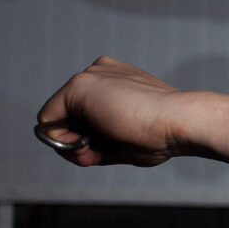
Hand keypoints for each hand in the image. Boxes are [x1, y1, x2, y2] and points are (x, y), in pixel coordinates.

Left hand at [36, 57, 185, 166]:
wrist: (179, 120)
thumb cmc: (163, 134)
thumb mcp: (125, 142)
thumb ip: (99, 145)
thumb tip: (77, 152)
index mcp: (119, 80)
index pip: (86, 111)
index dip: (85, 137)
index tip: (97, 152)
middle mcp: (102, 72)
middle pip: (71, 113)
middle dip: (77, 139)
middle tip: (93, 155)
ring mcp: (90, 76)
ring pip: (59, 115)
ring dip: (70, 140)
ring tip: (95, 150)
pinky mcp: (79, 86)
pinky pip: (48, 117)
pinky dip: (58, 137)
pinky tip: (82, 143)